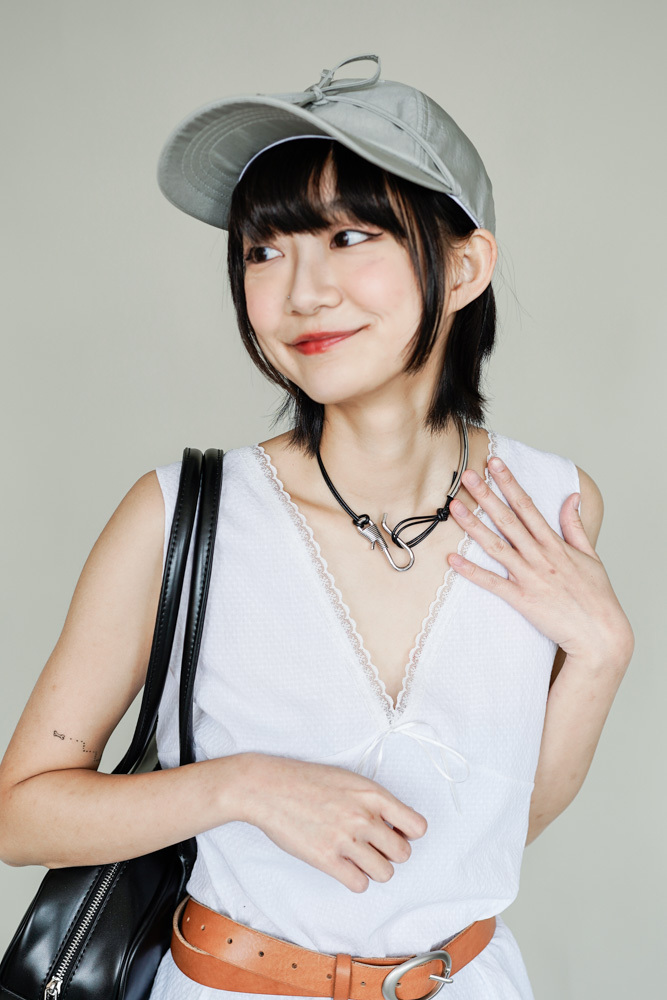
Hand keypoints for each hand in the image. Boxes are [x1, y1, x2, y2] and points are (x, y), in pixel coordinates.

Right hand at [238, 754, 427, 892]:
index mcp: (372, 794)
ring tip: (357, 857)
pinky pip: (359, 884)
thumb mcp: (348, 780)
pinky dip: (354, 879)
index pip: (417, 827)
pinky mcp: (326, 859)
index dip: (408, 834)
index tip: (395, 833)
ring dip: (373, 869)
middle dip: (390, 853)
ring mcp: (345, 839)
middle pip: (403, 854)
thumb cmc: (306, 780)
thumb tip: (394, 825)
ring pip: (385, 873)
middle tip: (372, 846)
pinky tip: (343, 865)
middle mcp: (363, 817)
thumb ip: (373, 801)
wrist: (268, 787)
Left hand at [446, 457, 633, 666]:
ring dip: (473, 526)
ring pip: (496, 546)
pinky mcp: (522, 599)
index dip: (510, 483)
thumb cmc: (597, 596)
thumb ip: (575, 525)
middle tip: (467, 476)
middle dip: (486, 495)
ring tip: (455, 507)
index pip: (527, 506)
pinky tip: (452, 559)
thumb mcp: (590, 555)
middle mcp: (540, 556)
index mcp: (555, 544)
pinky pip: (492, 583)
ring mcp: (530, 577)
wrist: (600, 634)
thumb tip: (572, 497)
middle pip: (508, 520)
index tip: (495, 464)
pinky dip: (471, 572)